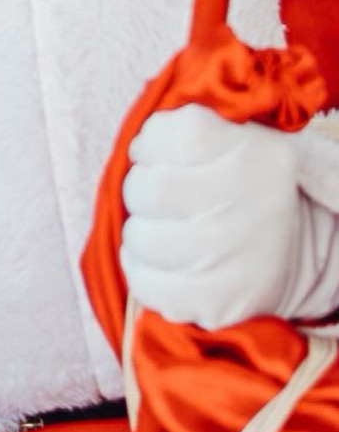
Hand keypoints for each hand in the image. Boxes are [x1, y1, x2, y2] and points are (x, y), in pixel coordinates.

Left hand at [121, 104, 338, 329]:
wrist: (293, 252)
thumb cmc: (245, 188)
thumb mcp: (234, 139)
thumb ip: (184, 128)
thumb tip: (138, 147)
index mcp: (253, 155)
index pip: (171, 134)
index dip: (150, 144)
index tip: (155, 154)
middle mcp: (246, 204)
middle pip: (147, 189)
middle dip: (141, 190)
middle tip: (158, 197)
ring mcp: (232, 258)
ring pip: (140, 239)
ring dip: (140, 231)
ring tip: (161, 228)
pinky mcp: (217, 303)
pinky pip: (147, 284)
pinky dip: (140, 269)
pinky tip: (157, 259)